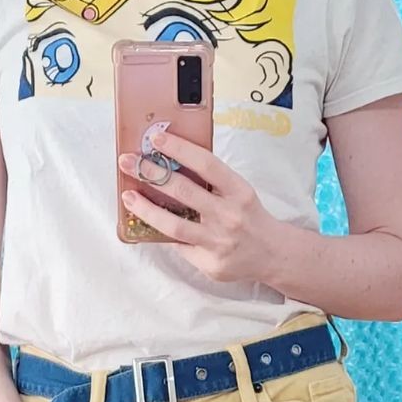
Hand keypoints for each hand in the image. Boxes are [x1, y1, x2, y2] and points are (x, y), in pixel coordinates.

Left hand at [117, 129, 278, 282]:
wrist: (273, 253)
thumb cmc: (249, 216)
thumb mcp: (238, 191)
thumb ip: (211, 180)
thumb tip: (170, 162)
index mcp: (238, 191)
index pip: (206, 164)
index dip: (180, 149)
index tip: (156, 138)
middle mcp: (229, 215)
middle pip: (184, 191)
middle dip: (151, 174)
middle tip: (128, 162)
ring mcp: (219, 242)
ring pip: (174, 224)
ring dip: (146, 209)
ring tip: (128, 196)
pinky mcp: (210, 263)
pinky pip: (179, 245)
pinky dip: (162, 233)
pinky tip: (147, 222)